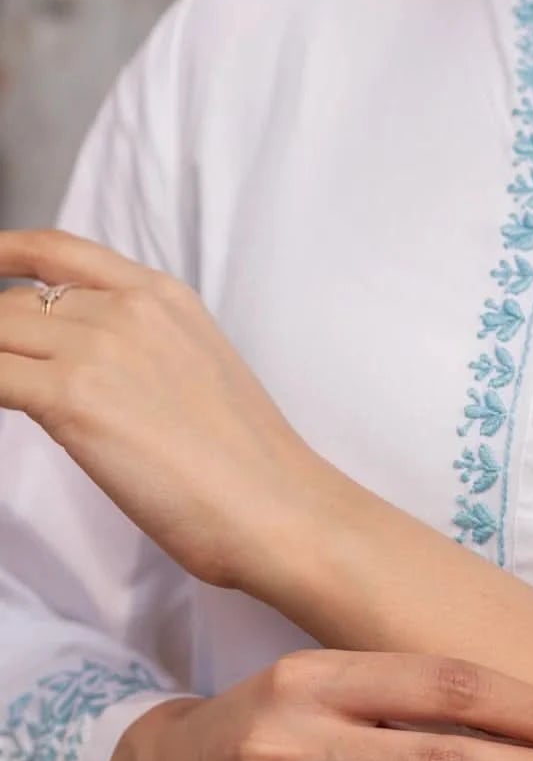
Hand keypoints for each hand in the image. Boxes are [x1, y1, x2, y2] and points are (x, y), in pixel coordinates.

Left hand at [0, 228, 328, 588]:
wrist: (276, 508)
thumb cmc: (247, 467)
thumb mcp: (198, 373)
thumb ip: (138, 351)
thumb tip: (82, 372)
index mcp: (161, 296)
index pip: (56, 253)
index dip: (0, 253)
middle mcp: (126, 308)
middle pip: (13, 305)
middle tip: (5, 378)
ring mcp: (96, 348)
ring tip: (4, 392)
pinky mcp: (71, 397)